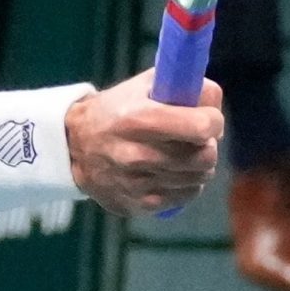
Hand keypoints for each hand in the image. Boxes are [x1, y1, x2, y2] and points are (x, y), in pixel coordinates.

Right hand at [64, 70, 221, 217]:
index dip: (213, 121)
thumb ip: (184, 87)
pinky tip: (172, 171)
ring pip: (199, 178)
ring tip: (182, 154)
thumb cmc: (117, 110)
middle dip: (207, 145)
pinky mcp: (140, 204)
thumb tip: (214, 105)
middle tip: (195, 139)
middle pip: (205, 157)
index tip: (208, 118)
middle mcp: (138, 154)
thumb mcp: (144, 86)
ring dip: (198, 165)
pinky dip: (186, 183)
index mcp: (139, 119)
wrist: (75, 148)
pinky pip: (186, 196)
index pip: (201, 127)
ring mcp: (139, 183)